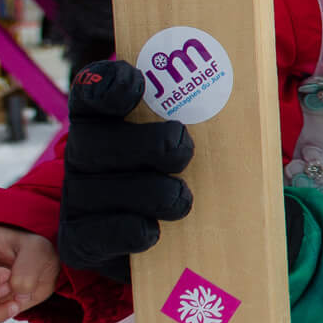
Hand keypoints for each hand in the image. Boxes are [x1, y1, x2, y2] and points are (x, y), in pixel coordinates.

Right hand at [58, 60, 194, 279]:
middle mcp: (82, 155)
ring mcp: (77, 199)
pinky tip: (153, 231)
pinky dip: (130, 231)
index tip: (137, 82)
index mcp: (101, 120)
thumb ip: (199, 115)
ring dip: (150, 193)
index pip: (91, 93)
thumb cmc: (180, 171)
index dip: (108, 85)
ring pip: (102, 192)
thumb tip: (244, 98)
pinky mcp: (81, 240)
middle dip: (145, 144)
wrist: (165, 238)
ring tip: (182, 198)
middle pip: (97, 142)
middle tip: (181, 147)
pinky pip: (98, 235)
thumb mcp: (191, 137)